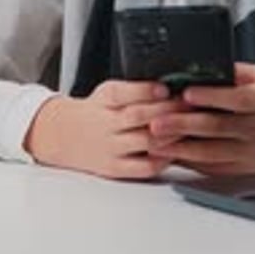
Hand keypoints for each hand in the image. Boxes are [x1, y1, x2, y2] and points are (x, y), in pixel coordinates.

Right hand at [24, 80, 186, 179]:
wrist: (63, 137)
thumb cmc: (95, 111)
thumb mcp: (108, 92)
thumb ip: (134, 89)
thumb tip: (170, 85)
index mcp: (104, 99)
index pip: (123, 92)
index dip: (146, 90)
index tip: (165, 88)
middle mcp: (106, 123)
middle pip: (139, 116)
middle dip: (169, 110)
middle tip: (191, 105)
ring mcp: (111, 148)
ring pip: (147, 142)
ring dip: (172, 134)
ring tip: (191, 126)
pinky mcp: (115, 168)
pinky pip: (145, 166)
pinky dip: (164, 158)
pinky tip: (176, 149)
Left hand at [148, 62, 254, 175]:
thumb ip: (234, 72)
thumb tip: (202, 67)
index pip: (233, 99)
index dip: (209, 96)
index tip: (185, 92)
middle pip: (216, 128)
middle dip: (183, 125)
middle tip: (156, 123)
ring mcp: (249, 152)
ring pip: (211, 153)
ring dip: (181, 148)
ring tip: (156, 143)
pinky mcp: (244, 168)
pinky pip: (214, 168)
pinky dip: (192, 163)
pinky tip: (172, 156)